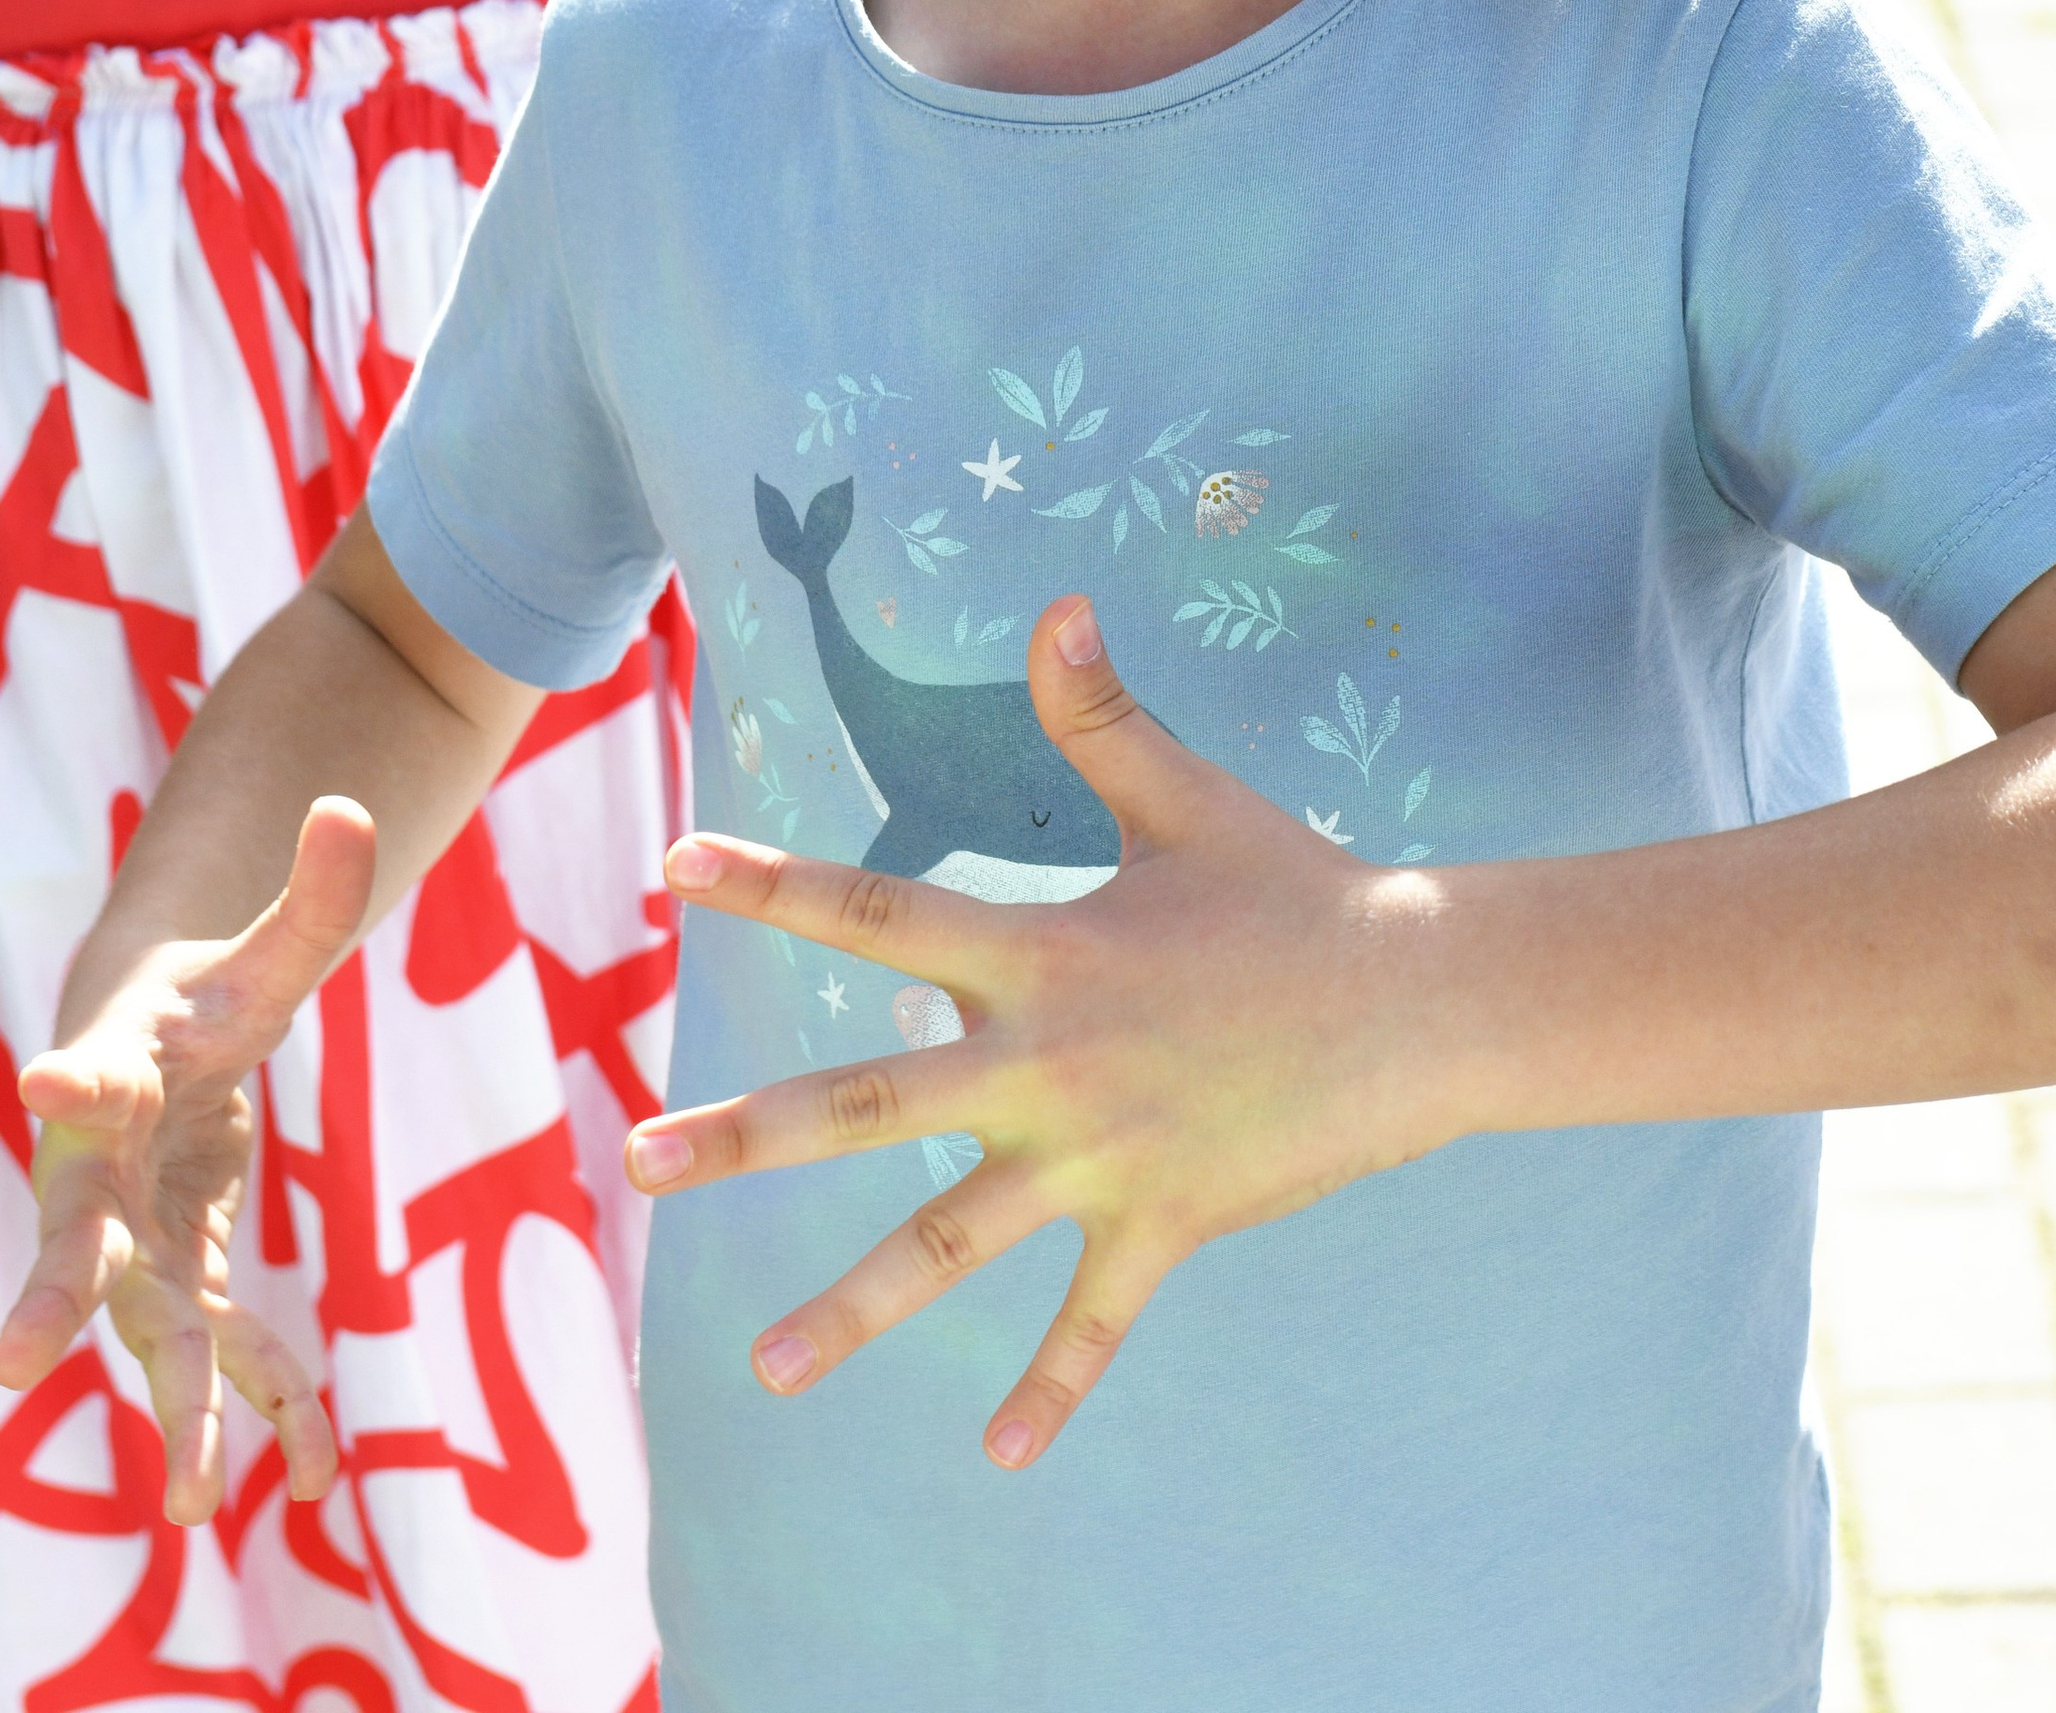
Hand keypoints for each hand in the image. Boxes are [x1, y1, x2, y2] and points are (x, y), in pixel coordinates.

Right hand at [0, 800, 373, 1520]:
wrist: (152, 1067)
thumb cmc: (193, 1008)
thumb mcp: (255, 956)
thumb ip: (308, 897)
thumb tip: (351, 808)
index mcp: (109, 1078)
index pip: (86, 1071)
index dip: (72, 1072)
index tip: (46, 1072)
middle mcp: (100, 1180)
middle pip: (72, 1243)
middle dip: (46, 1299)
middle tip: (9, 1361)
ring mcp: (138, 1248)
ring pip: (150, 1334)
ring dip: (180, 1411)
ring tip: (202, 1507)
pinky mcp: (188, 1286)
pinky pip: (230, 1356)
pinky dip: (276, 1410)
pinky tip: (322, 1474)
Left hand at [626, 600, 1456, 1468]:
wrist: (1417, 1000)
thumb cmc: (1295, 884)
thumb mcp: (1187, 796)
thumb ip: (1101, 715)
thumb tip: (1056, 601)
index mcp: (1041, 951)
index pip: (875, 906)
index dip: (770, 881)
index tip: (670, 865)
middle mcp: (1047, 1060)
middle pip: (864, 1098)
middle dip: (745, 1135)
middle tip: (637, 1163)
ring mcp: (1100, 1156)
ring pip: (949, 1243)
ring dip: (852, 1310)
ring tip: (764, 1370)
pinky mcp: (1161, 1224)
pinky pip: (1093, 1322)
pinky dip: (1049, 1389)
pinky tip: (998, 1455)